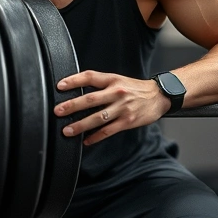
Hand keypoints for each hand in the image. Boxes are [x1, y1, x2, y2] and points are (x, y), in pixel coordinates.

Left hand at [53, 70, 170, 145]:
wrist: (159, 96)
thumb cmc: (135, 89)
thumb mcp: (118, 80)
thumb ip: (101, 85)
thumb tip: (78, 91)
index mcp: (112, 80)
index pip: (90, 77)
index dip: (74, 80)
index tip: (60, 86)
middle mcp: (117, 92)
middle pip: (91, 98)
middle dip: (72, 105)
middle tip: (58, 111)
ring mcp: (122, 108)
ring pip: (98, 117)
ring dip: (80, 125)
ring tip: (67, 130)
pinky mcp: (128, 121)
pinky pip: (108, 131)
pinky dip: (95, 137)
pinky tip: (86, 140)